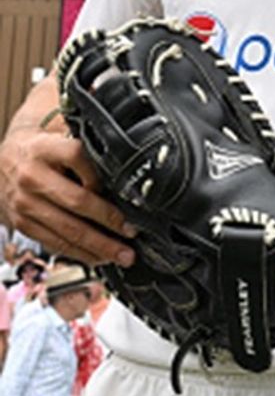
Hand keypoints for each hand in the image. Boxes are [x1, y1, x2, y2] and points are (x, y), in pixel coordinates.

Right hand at [0, 125, 133, 266]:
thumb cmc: (37, 151)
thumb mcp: (57, 138)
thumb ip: (83, 152)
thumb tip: (119, 173)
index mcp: (44, 150)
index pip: (77, 157)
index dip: (100, 173)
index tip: (122, 189)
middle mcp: (32, 177)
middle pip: (77, 202)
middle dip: (109, 222)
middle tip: (132, 233)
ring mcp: (25, 204)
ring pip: (67, 230)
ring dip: (99, 246)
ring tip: (121, 254)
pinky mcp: (22, 224)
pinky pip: (54, 243)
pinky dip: (79, 253)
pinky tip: (98, 257)